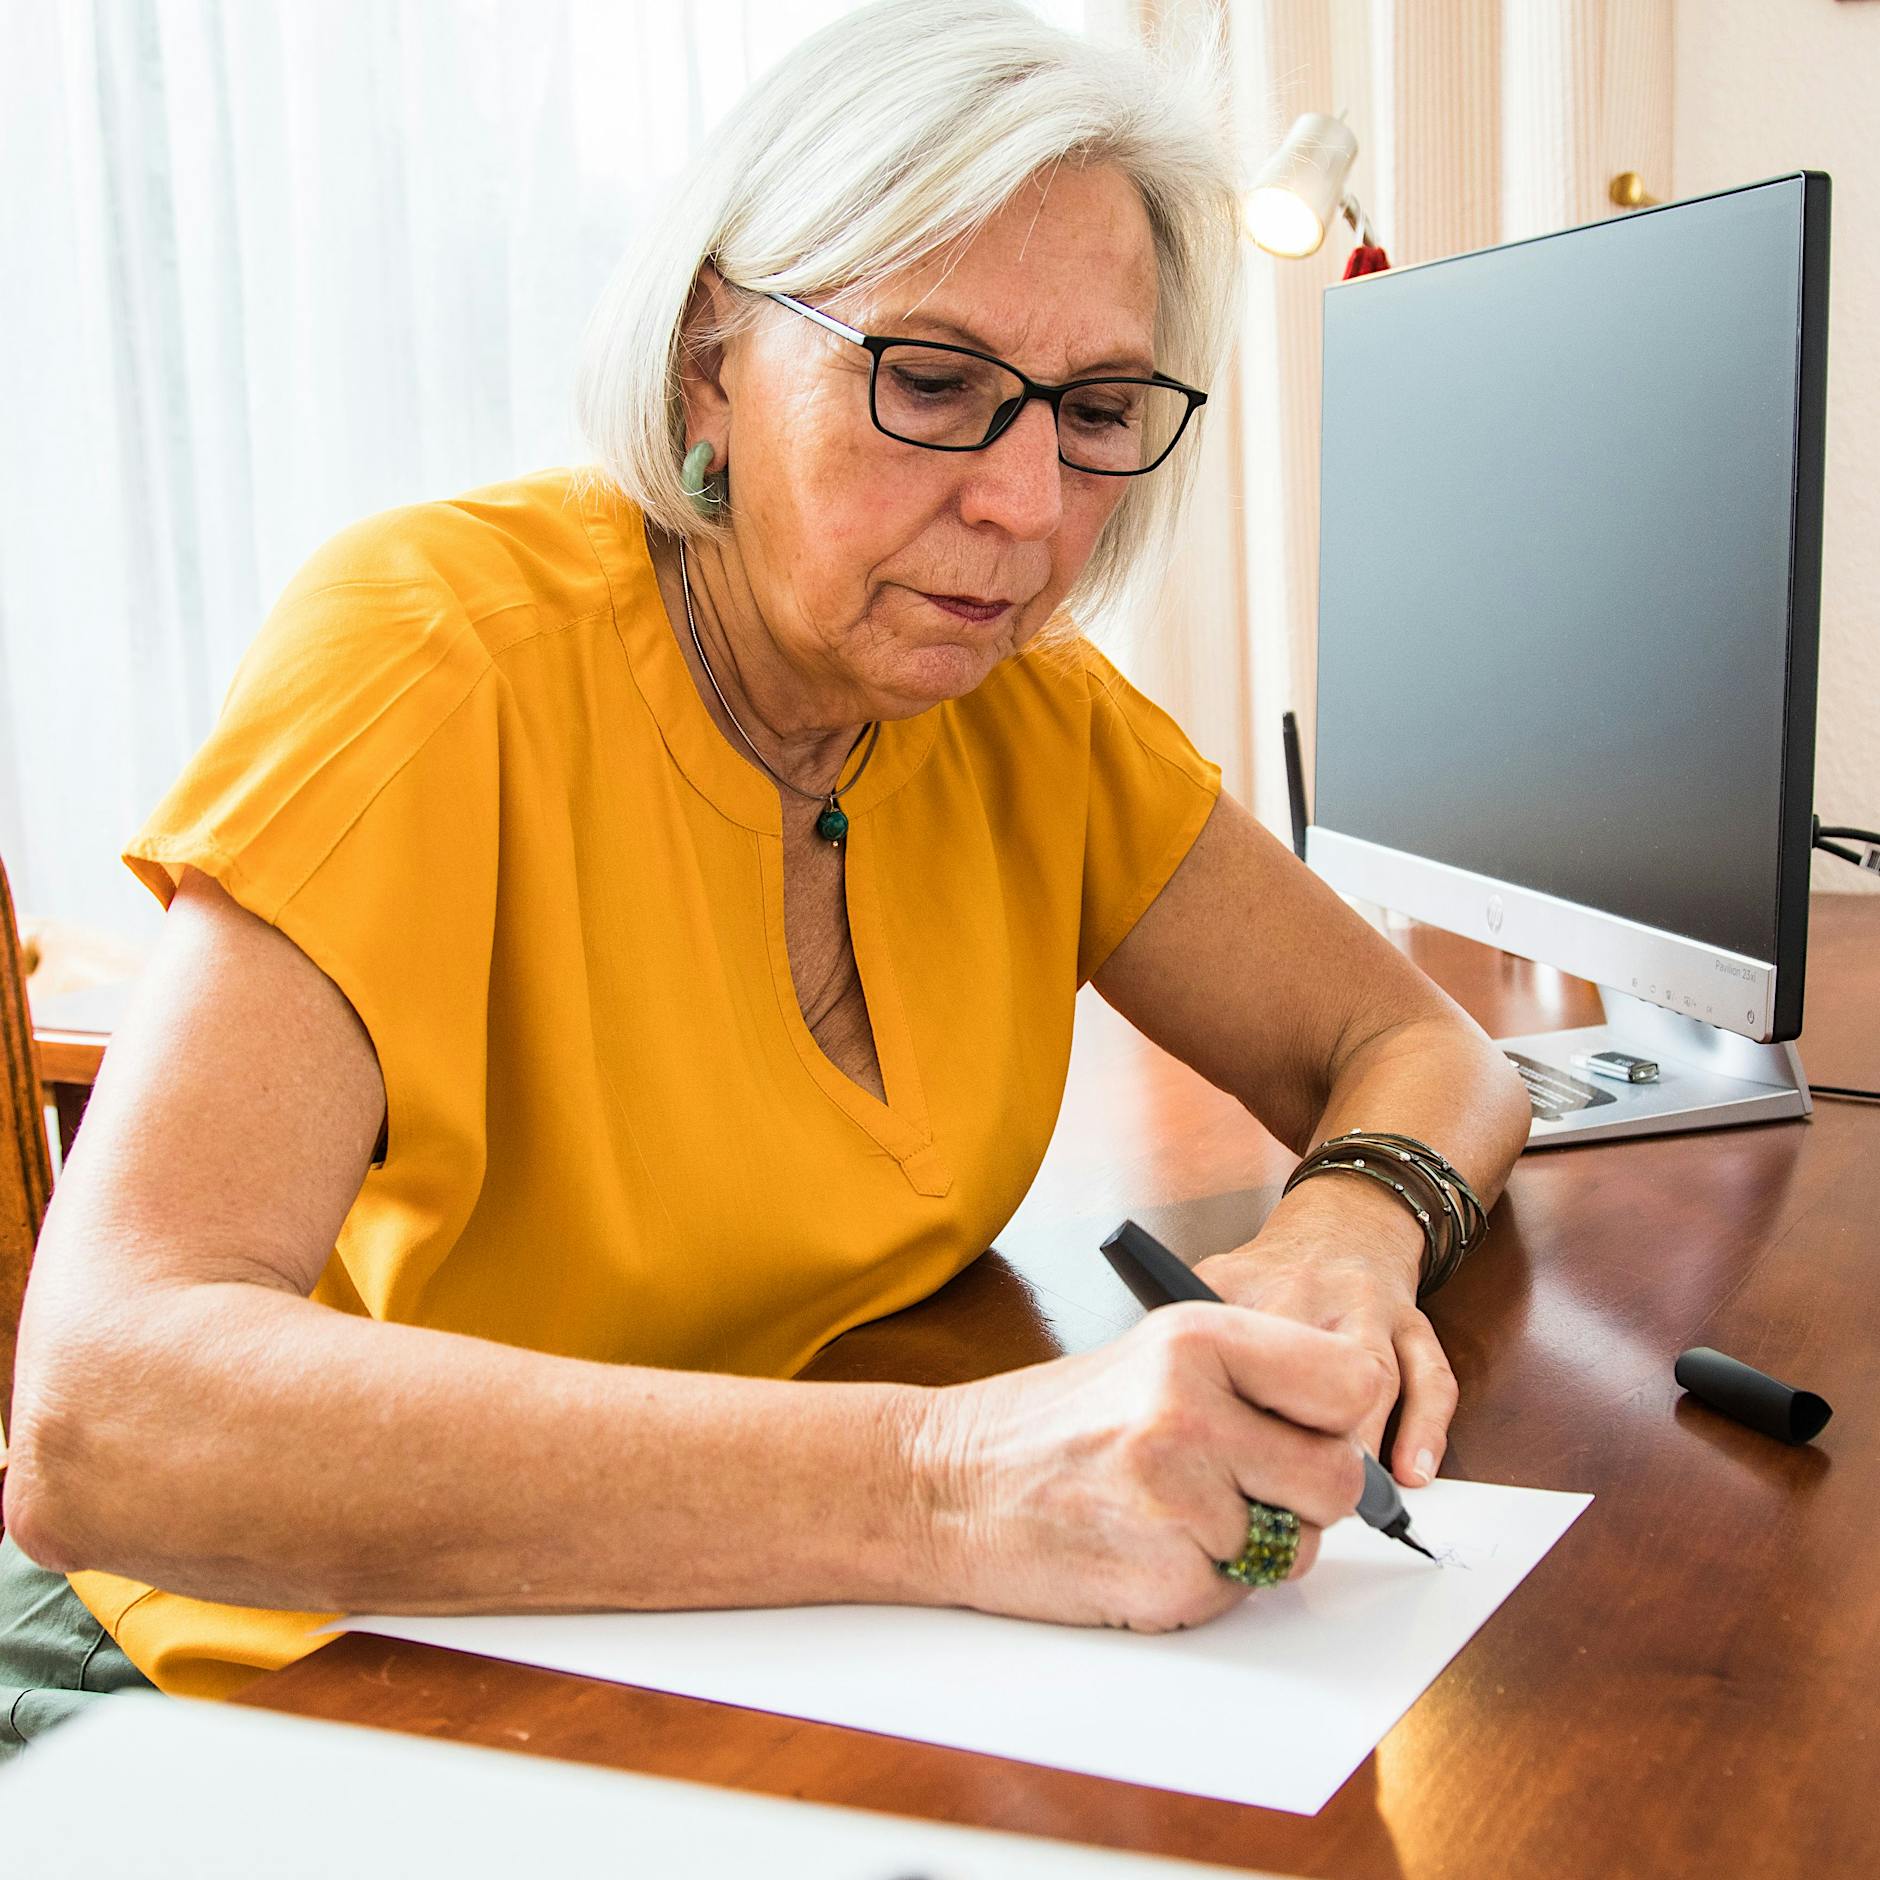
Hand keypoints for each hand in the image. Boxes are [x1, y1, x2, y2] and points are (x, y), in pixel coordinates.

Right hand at [911, 1303, 1384, 1631]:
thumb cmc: (1052, 1423)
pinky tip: (1142, 1545)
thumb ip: (1251, 1383)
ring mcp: (1179, 1498)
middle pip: (1337, 1477)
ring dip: (1251, 1543)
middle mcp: (1194, 1410)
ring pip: (1297, 1545)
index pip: (1350, 1381)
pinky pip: (1239, 1592)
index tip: (1312, 1429)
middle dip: (1303, 1495)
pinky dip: (1203, 1582)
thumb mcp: (1153, 1361)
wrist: (943, 1483)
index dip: (1339, 1417)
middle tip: (1242, 1484)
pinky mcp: (1166, 1575)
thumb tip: (1351, 1431)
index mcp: (1198, 1338)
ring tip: (1171, 1511)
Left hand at [1194, 1177, 1458, 1488]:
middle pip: (1304, 1363)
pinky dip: (1424, 1431)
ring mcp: (1366, 1307)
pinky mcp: (1413, 1324)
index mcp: (1243, 1286)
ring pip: (1372, 1374)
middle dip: (1298, 1437)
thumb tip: (1150, 1419)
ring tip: (1342, 1500)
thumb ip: (1181, 1341)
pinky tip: (1411, 1475)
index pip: (1226, 1346)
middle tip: (1287, 1499)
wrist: (1343, 1220)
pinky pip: (1430, 1378)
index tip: (1217, 1462)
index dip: (1225, 1410)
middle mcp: (1307, 1293)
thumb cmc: (1265, 1278)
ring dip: (1361, 1443)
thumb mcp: (1206, 1286)